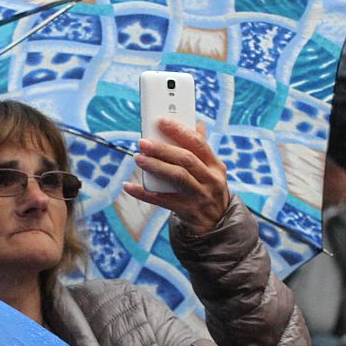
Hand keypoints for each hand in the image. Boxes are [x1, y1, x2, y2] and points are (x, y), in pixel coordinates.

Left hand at [123, 118, 232, 235]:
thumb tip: (197, 124)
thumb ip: (202, 149)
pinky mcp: (187, 211)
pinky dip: (144, 193)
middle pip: (186, 159)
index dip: (179, 130)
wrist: (217, 224)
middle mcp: (210, 180)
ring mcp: (200, 196)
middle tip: (142, 142)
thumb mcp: (212, 170)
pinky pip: (162, 201)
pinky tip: (129, 186)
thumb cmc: (208, 190)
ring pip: (177, 177)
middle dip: (163, 149)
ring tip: (138, 158)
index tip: (160, 121)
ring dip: (156, 166)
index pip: (198, 143)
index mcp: (216, 165)